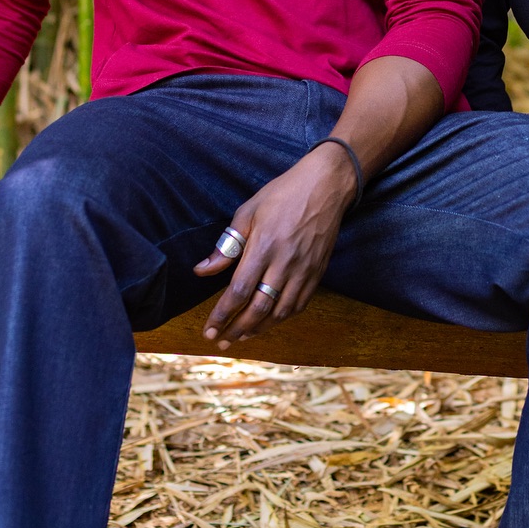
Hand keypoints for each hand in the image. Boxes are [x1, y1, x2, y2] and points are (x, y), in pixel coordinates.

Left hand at [192, 144, 359, 346]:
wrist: (326, 186)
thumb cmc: (282, 194)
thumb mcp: (248, 212)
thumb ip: (227, 244)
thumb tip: (203, 270)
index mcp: (264, 247)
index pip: (240, 291)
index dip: (222, 314)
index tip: (209, 329)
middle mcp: (285, 263)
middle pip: (259, 308)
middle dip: (237, 329)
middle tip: (221, 340)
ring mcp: (304, 270)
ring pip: (280, 312)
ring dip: (259, 329)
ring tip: (241, 337)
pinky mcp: (317, 273)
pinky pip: (299, 305)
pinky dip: (282, 318)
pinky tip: (268, 322)